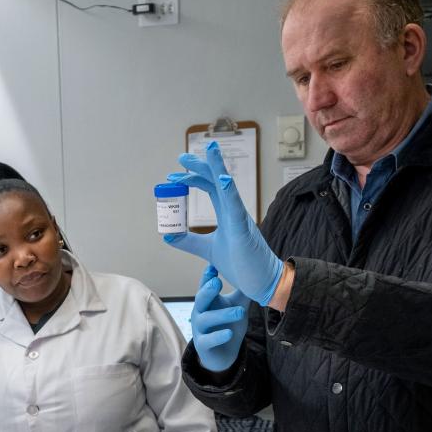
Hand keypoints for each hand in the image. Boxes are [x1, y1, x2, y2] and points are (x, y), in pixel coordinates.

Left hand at [162, 140, 284, 305]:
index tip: (174, 176)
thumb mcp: (208, 250)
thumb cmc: (242, 265)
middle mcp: (234, 211)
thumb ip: (190, 241)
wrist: (262, 282)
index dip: (193, 178)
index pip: (210, 187)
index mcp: (227, 213)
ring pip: (229, 187)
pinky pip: (236, 208)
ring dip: (217, 168)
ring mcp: (240, 218)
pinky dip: (229, 192)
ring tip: (209, 150)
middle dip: (200, 166)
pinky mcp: (244, 230)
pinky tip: (222, 179)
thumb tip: (169, 235)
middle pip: (217, 180)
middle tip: (181, 157)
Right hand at [191, 265, 249, 372]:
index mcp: (209, 301)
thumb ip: (243, 292)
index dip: (207, 276)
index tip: (213, 266)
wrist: (222, 355)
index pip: (206, 286)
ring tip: (240, 312)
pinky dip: (219, 337)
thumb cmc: (229, 325)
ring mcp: (200, 329)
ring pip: (206, 319)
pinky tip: (230, 334)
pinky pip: (208, 340)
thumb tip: (258, 273)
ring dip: (223, 315)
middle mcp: (201, 313)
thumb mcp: (237, 306)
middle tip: (217, 282)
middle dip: (207, 290)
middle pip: (200, 299)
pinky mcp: (203, 345)